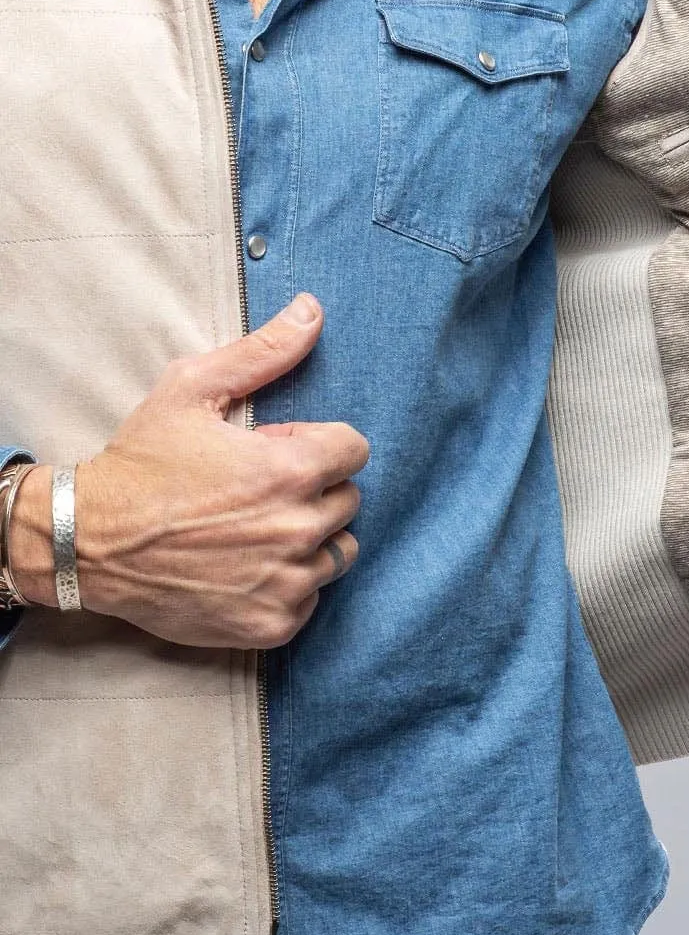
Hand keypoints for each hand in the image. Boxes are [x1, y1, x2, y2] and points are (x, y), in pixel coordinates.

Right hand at [9, 294, 368, 648]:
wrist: (88, 541)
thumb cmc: (140, 462)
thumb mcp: (191, 389)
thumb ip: (263, 353)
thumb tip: (312, 311)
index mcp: (290, 470)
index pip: (355, 451)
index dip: (317, 444)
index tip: (279, 450)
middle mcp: (297, 529)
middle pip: (349, 502)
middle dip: (314, 490)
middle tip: (260, 491)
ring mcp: (287, 583)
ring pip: (337, 554)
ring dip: (310, 539)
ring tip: (258, 530)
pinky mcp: (272, 623)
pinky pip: (310, 600)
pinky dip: (287, 586)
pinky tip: (247, 568)